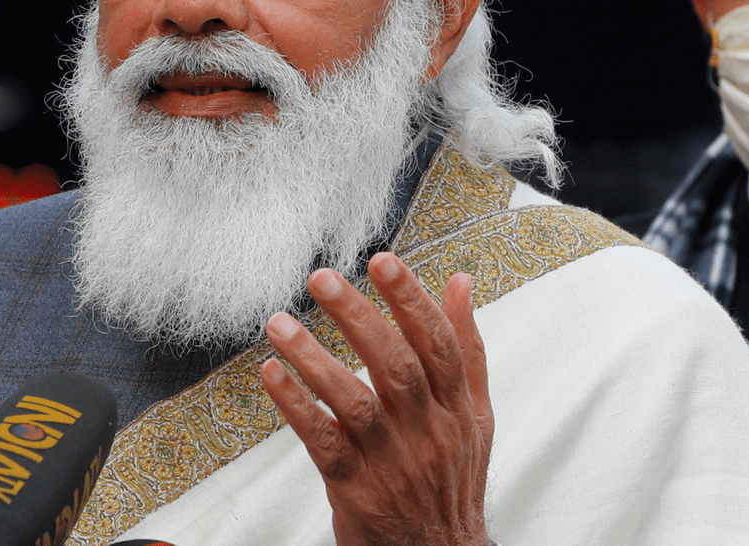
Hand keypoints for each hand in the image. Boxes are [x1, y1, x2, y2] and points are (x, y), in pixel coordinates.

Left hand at [260, 252, 492, 545]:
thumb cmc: (451, 479)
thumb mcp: (474, 415)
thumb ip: (467, 348)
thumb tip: (460, 282)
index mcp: (457, 407)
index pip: (438, 343)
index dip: (412, 299)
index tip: (382, 261)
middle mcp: (427, 430)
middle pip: (396, 366)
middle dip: (358, 317)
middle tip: (321, 279)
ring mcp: (391, 460)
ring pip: (355, 403)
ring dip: (314, 358)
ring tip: (280, 323)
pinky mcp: (356, 488)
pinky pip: (323, 443)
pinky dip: (296, 407)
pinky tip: (273, 375)